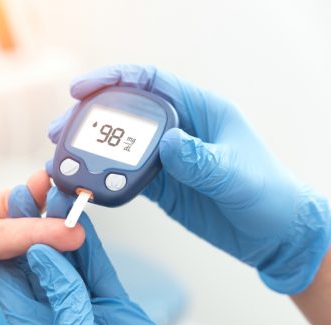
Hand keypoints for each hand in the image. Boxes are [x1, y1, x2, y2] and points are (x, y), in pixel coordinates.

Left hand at [0, 186, 202, 324]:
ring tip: (55, 194)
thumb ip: (61, 300)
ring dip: (60, 228)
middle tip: (30, 191)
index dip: (6, 245)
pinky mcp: (112, 304)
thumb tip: (39, 254)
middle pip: (37, 265)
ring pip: (68, 260)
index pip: (10, 284)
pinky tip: (81, 220)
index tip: (7, 211)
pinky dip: (89, 243)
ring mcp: (85, 309)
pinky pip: (96, 267)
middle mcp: (55, 320)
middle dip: (32, 227)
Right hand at [48, 64, 330, 293]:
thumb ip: (202, 160)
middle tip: (60, 133)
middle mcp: (179, 129)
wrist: (273, 235)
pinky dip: (102, 178)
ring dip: (89, 150)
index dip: (115, 79)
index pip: (151, 83)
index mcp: (200, 111)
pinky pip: (124, 175)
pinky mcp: (161, 184)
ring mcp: (167, 158)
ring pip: (119, 145)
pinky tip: (84, 182)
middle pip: (124, 112)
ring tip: (63, 159)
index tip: (82, 89)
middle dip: (88, 117)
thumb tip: (168, 144)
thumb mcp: (238, 175)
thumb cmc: (268, 195)